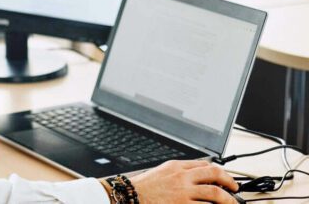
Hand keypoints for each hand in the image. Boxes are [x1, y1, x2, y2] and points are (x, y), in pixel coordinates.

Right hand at [123, 160, 237, 202]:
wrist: (129, 196)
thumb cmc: (143, 187)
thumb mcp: (161, 172)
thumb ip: (178, 172)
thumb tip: (196, 175)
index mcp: (176, 166)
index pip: (204, 165)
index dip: (219, 171)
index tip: (224, 178)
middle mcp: (182, 177)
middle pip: (214, 174)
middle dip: (229, 181)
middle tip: (234, 188)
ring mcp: (183, 192)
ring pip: (215, 193)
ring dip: (228, 200)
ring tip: (232, 203)